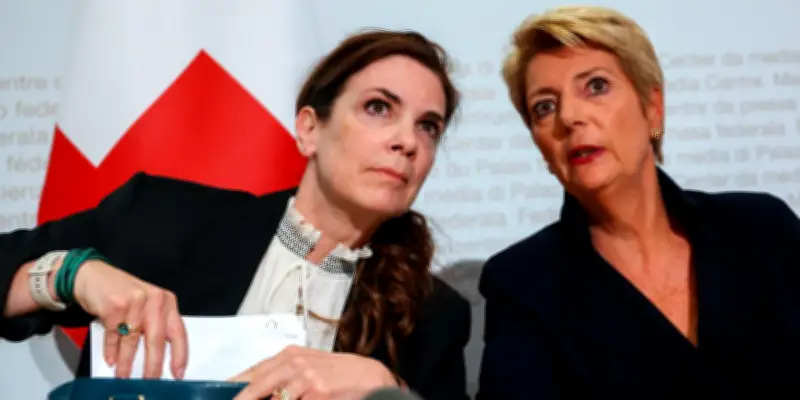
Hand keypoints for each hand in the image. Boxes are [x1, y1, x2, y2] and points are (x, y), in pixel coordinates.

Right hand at [72, 260, 187, 378]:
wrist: (92, 275)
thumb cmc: (122, 293)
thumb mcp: (146, 305)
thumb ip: (155, 325)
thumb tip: (159, 358)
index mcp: (166, 301)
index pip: (178, 331)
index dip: (180, 354)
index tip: (178, 372)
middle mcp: (154, 300)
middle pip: (157, 339)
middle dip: (153, 364)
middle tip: (150, 380)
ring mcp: (134, 303)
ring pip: (132, 340)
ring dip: (127, 362)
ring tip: (124, 376)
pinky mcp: (114, 307)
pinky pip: (114, 336)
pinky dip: (111, 351)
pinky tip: (111, 361)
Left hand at [230, 345, 397, 399]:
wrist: (372, 377)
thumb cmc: (339, 373)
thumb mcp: (309, 366)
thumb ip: (283, 375)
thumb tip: (255, 390)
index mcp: (290, 355)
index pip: (253, 371)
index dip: (235, 386)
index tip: (219, 396)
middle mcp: (296, 364)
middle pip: (257, 385)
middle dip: (241, 399)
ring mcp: (307, 379)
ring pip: (274, 397)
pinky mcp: (318, 394)